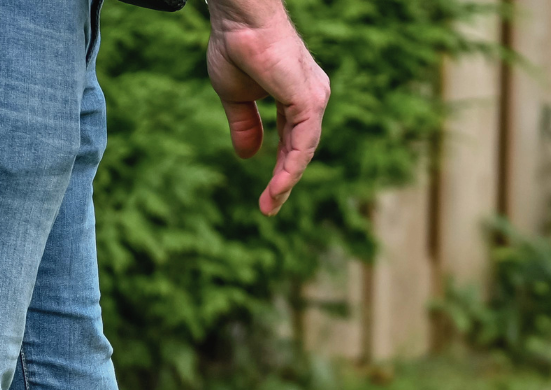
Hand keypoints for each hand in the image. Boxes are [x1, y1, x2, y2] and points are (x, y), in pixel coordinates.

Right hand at [204, 0, 329, 215]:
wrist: (238, 20)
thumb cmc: (236, 47)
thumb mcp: (236, 97)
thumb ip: (245, 126)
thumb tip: (249, 157)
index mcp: (298, 97)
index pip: (293, 141)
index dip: (281, 168)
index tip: (268, 196)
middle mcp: (312, 99)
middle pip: (301, 150)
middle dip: (284, 181)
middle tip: (268, 208)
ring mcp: (314, 99)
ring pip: (304, 151)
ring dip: (287, 181)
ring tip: (270, 204)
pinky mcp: (309, 101)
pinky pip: (303, 144)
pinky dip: (292, 167)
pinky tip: (280, 186)